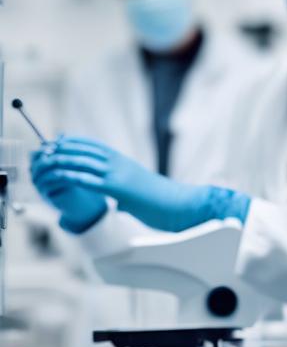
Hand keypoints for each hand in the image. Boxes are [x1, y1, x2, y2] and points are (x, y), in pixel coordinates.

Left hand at [30, 136, 250, 232]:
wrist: (181, 205)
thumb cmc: (164, 203)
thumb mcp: (142, 195)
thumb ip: (129, 197)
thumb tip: (122, 205)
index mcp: (125, 163)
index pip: (96, 146)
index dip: (75, 141)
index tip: (58, 140)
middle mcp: (121, 165)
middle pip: (87, 150)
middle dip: (63, 148)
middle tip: (45, 148)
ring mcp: (121, 175)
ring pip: (86, 162)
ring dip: (64, 159)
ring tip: (47, 159)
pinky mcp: (121, 189)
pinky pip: (92, 180)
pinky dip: (74, 176)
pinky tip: (62, 175)